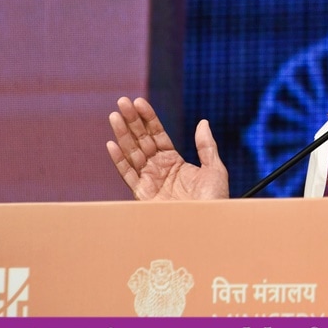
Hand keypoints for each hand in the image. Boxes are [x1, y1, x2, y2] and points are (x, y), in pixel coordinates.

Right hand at [108, 97, 228, 200]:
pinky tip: (112, 144)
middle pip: (141, 140)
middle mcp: (158, 169)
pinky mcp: (143, 195)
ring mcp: (149, 181)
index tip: (139, 102)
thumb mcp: (214, 170)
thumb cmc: (214, 202)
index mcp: (174, 162)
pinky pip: (128, 175)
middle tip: (122, 101)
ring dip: (122, 134)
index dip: (148, 118)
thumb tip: (203, 122)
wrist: (207, 226)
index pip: (157, 134)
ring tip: (114, 115)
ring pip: (132, 153)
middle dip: (131, 121)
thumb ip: (206, 146)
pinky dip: (119, 160)